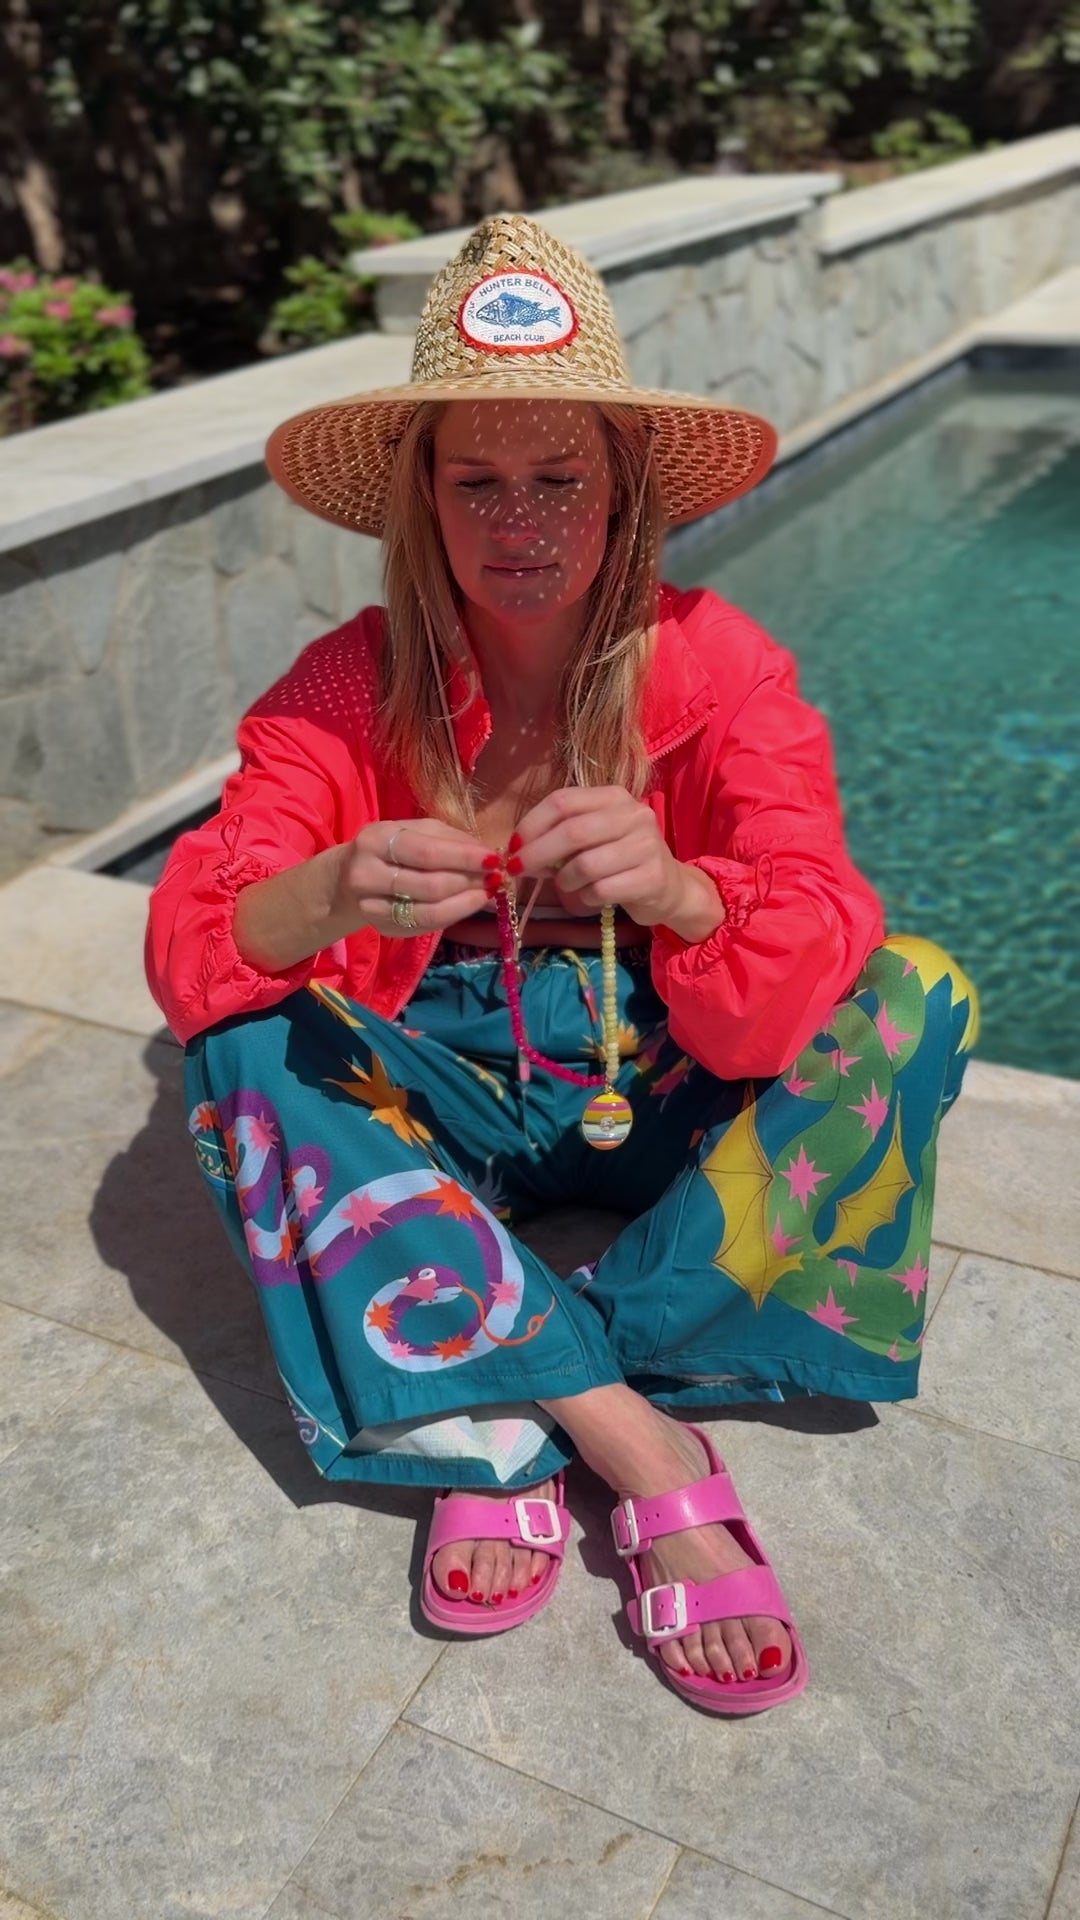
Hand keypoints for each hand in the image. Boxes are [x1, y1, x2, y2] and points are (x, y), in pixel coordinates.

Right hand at [335, 818, 492, 938]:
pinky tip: (466, 906)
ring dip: (465, 905)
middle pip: (430, 886)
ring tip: (485, 894)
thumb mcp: (415, 831)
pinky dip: (451, 917)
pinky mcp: (381, 928)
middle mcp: (367, 874)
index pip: (427, 852)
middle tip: (495, 879)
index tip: (495, 860)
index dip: (464, 858)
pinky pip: (423, 927)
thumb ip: (451, 840)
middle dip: (469, 883)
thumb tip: (490, 857)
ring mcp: (371, 906)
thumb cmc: (391, 847)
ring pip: (428, 912)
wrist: (346, 877)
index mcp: (377, 840)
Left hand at [510, 786, 685, 926]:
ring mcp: (647, 846)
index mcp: (615, 796)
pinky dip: (585, 897)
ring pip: (585, 864)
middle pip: (572, 831)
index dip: (532, 824)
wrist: (669, 887)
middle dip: (537, 853)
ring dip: (565, 880)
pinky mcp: (652, 878)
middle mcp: (635, 815)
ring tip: (567, 885)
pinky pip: (601, 890)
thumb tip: (518, 851)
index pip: (563, 801)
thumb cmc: (620, 860)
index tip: (513, 846)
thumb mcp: (594, 837)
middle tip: (518, 870)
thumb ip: (561, 836)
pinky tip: (590, 896)